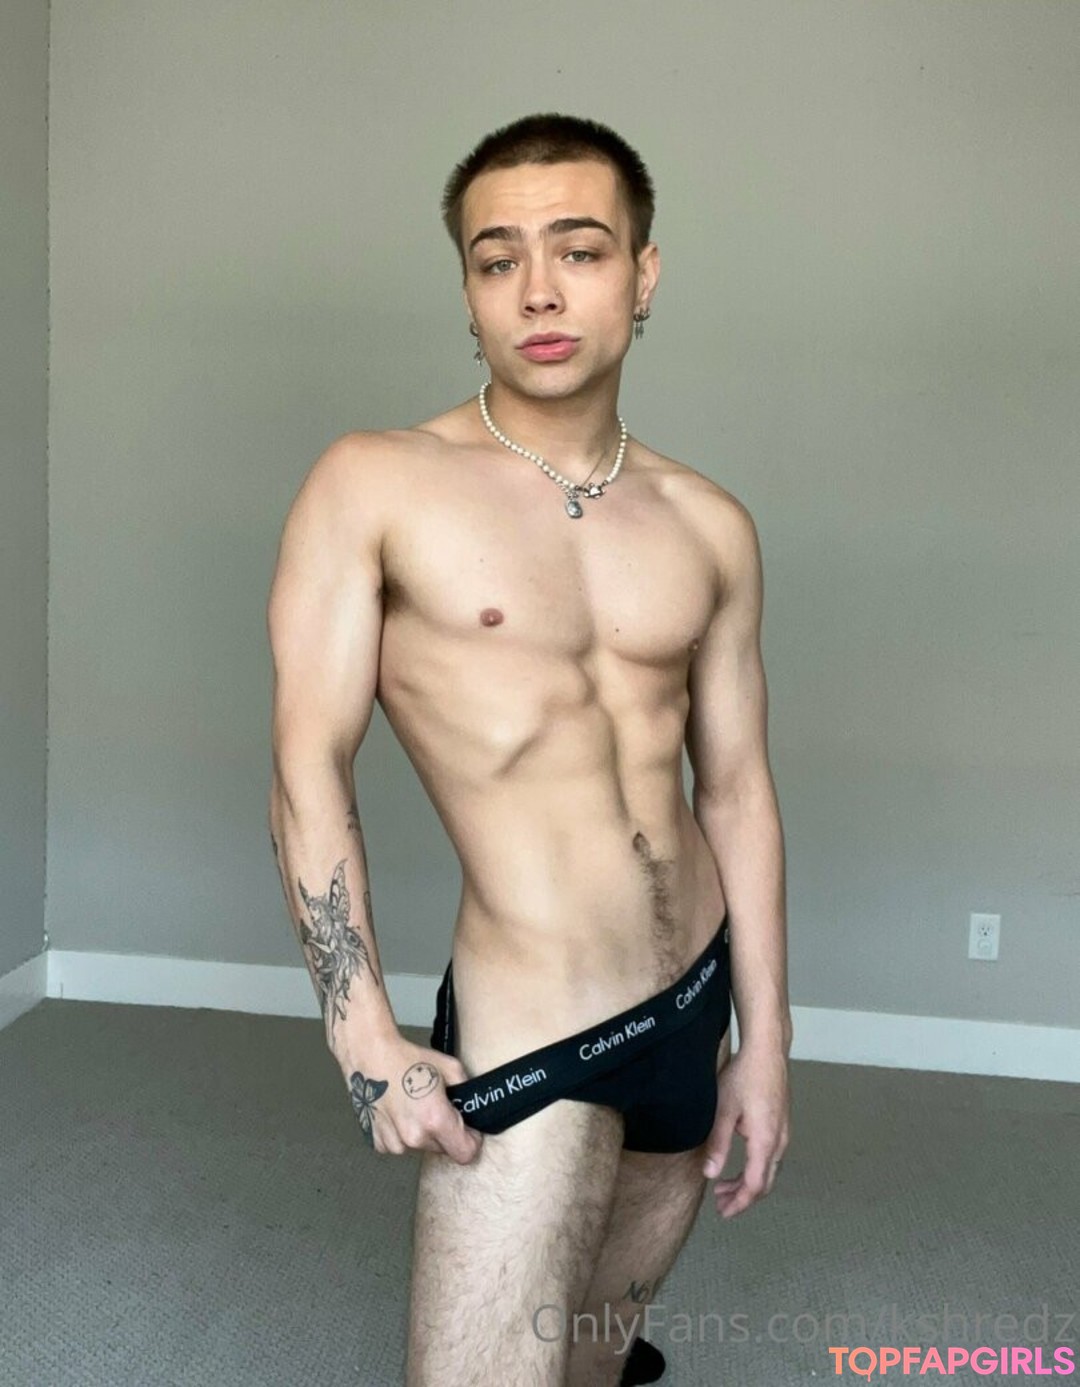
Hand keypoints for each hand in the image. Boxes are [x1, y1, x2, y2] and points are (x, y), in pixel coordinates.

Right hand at [335, 1034, 482, 1164]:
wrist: (370, 1055)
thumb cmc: (407, 1058)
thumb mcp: (450, 1067)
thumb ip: (466, 1092)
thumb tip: (473, 1108)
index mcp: (434, 1120)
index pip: (465, 1153)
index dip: (472, 1140)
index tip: (468, 1128)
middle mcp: (414, 1138)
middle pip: (443, 1149)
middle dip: (445, 1132)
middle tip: (436, 1106)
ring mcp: (393, 1143)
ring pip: (421, 1147)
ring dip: (422, 1133)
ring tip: (413, 1106)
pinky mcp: (377, 1143)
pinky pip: (400, 1145)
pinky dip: (402, 1133)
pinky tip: (397, 1110)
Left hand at [702, 1040, 789, 1217]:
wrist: (767, 1052)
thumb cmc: (744, 1077)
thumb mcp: (723, 1111)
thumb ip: (717, 1144)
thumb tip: (710, 1174)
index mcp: (765, 1141)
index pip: (755, 1186)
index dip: (739, 1203)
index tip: (723, 1212)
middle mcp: (779, 1141)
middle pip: (764, 1183)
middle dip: (742, 1197)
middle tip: (719, 1203)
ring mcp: (783, 1132)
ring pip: (769, 1170)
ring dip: (748, 1182)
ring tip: (723, 1185)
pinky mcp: (782, 1124)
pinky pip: (771, 1157)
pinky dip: (755, 1168)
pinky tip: (740, 1163)